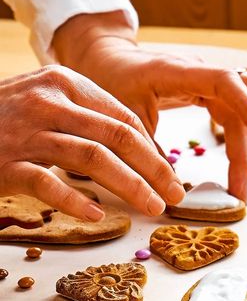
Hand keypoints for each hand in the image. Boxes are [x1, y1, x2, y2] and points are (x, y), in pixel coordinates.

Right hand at [0, 66, 184, 220]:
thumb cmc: (7, 119)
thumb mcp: (48, 104)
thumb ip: (88, 119)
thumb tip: (140, 149)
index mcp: (65, 84)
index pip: (124, 118)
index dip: (154, 150)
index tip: (170, 175)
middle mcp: (49, 102)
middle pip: (118, 137)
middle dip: (154, 169)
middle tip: (175, 196)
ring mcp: (26, 132)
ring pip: (92, 159)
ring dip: (130, 186)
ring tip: (153, 208)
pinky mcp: (5, 163)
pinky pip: (48, 184)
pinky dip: (76, 201)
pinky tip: (99, 216)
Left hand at [53, 12, 246, 200]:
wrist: (110, 60)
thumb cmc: (112, 83)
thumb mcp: (123, 119)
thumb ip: (147, 152)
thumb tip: (171, 192)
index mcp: (178, 72)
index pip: (226, 81)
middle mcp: (200, 71)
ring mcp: (208, 78)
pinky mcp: (209, 89)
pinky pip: (241, 102)